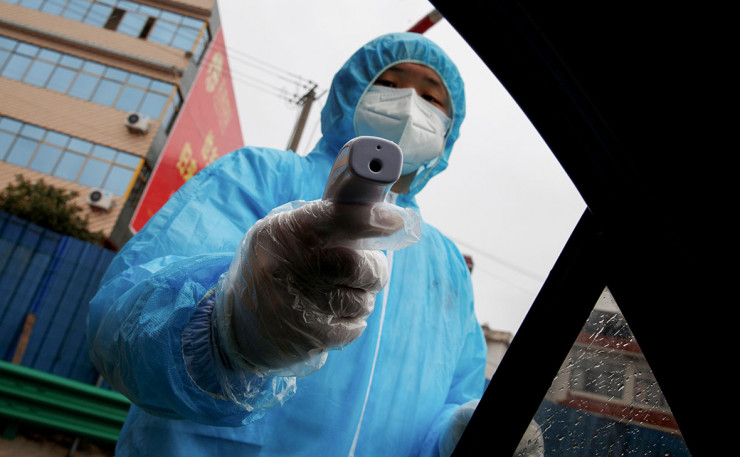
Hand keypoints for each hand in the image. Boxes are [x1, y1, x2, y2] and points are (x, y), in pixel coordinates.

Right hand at [216, 199, 417, 375]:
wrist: (236, 325)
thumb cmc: (274, 267)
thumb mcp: (285, 233)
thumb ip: (327, 222)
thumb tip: (382, 217)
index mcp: (285, 233)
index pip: (334, 219)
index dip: (367, 219)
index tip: (396, 221)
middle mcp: (289, 268)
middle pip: (360, 266)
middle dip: (373, 269)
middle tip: (365, 270)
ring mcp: (300, 306)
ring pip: (362, 300)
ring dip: (360, 297)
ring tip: (335, 294)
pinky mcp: (310, 338)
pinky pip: (355, 326)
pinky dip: (351, 321)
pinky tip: (328, 315)